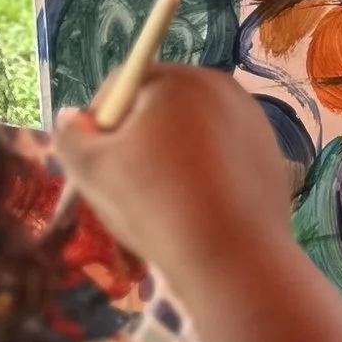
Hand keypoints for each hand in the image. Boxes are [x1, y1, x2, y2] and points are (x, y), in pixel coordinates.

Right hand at [51, 61, 293, 297]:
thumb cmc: (156, 205)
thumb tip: (71, 117)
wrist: (232, 260)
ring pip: (192, 134)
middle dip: (136, 140)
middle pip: (160, 106)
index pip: (123, 84)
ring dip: (169, 159)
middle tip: (124, 186)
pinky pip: (222, 157)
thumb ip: (71, 138)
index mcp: (178, 80)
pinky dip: (204, 176)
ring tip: (161, 205)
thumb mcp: (93, 171)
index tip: (94, 162)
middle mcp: (222, 88)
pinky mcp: (271, 156)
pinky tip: (196, 212)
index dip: (98, 122)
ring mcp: (252, 121)